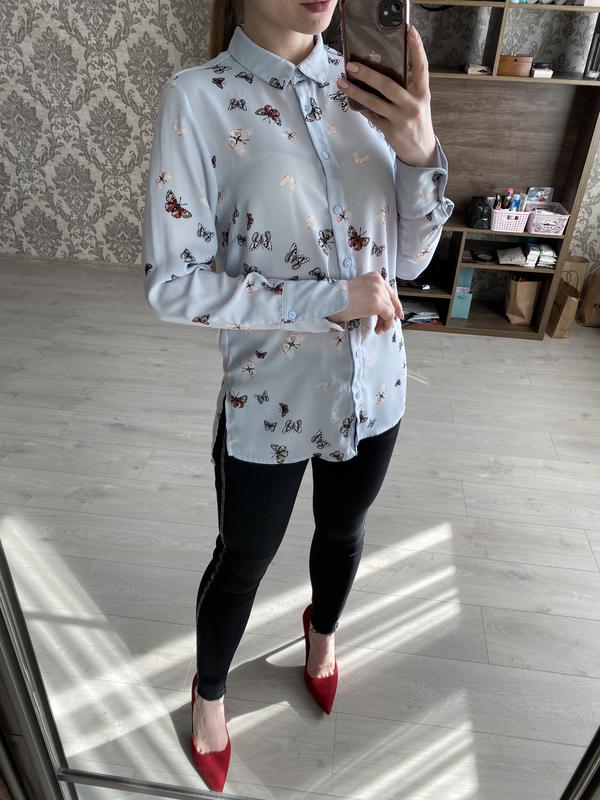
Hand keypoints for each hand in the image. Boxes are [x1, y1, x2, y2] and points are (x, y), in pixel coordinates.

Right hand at [327, 272, 403, 334]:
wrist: (332, 300)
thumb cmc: (340, 298)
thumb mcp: (360, 290)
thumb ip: (372, 294)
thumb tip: (383, 309)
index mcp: (374, 276)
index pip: (389, 292)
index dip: (396, 304)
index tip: (398, 314)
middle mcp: (379, 282)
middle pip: (390, 302)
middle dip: (387, 316)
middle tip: (382, 326)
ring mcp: (379, 292)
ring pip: (390, 310)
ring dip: (385, 322)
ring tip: (378, 329)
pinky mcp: (378, 304)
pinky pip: (389, 316)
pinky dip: (386, 324)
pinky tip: (379, 329)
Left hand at [336, 24, 436, 167]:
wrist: (421, 150)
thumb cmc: (416, 120)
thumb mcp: (418, 101)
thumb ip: (406, 87)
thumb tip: (379, 71)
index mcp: (422, 92)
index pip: (421, 66)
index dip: (417, 47)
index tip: (410, 30)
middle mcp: (413, 104)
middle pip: (388, 85)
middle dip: (367, 74)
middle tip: (351, 65)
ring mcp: (401, 119)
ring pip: (374, 102)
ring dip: (355, 91)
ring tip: (342, 82)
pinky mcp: (391, 131)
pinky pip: (371, 116)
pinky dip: (361, 107)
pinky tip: (351, 99)